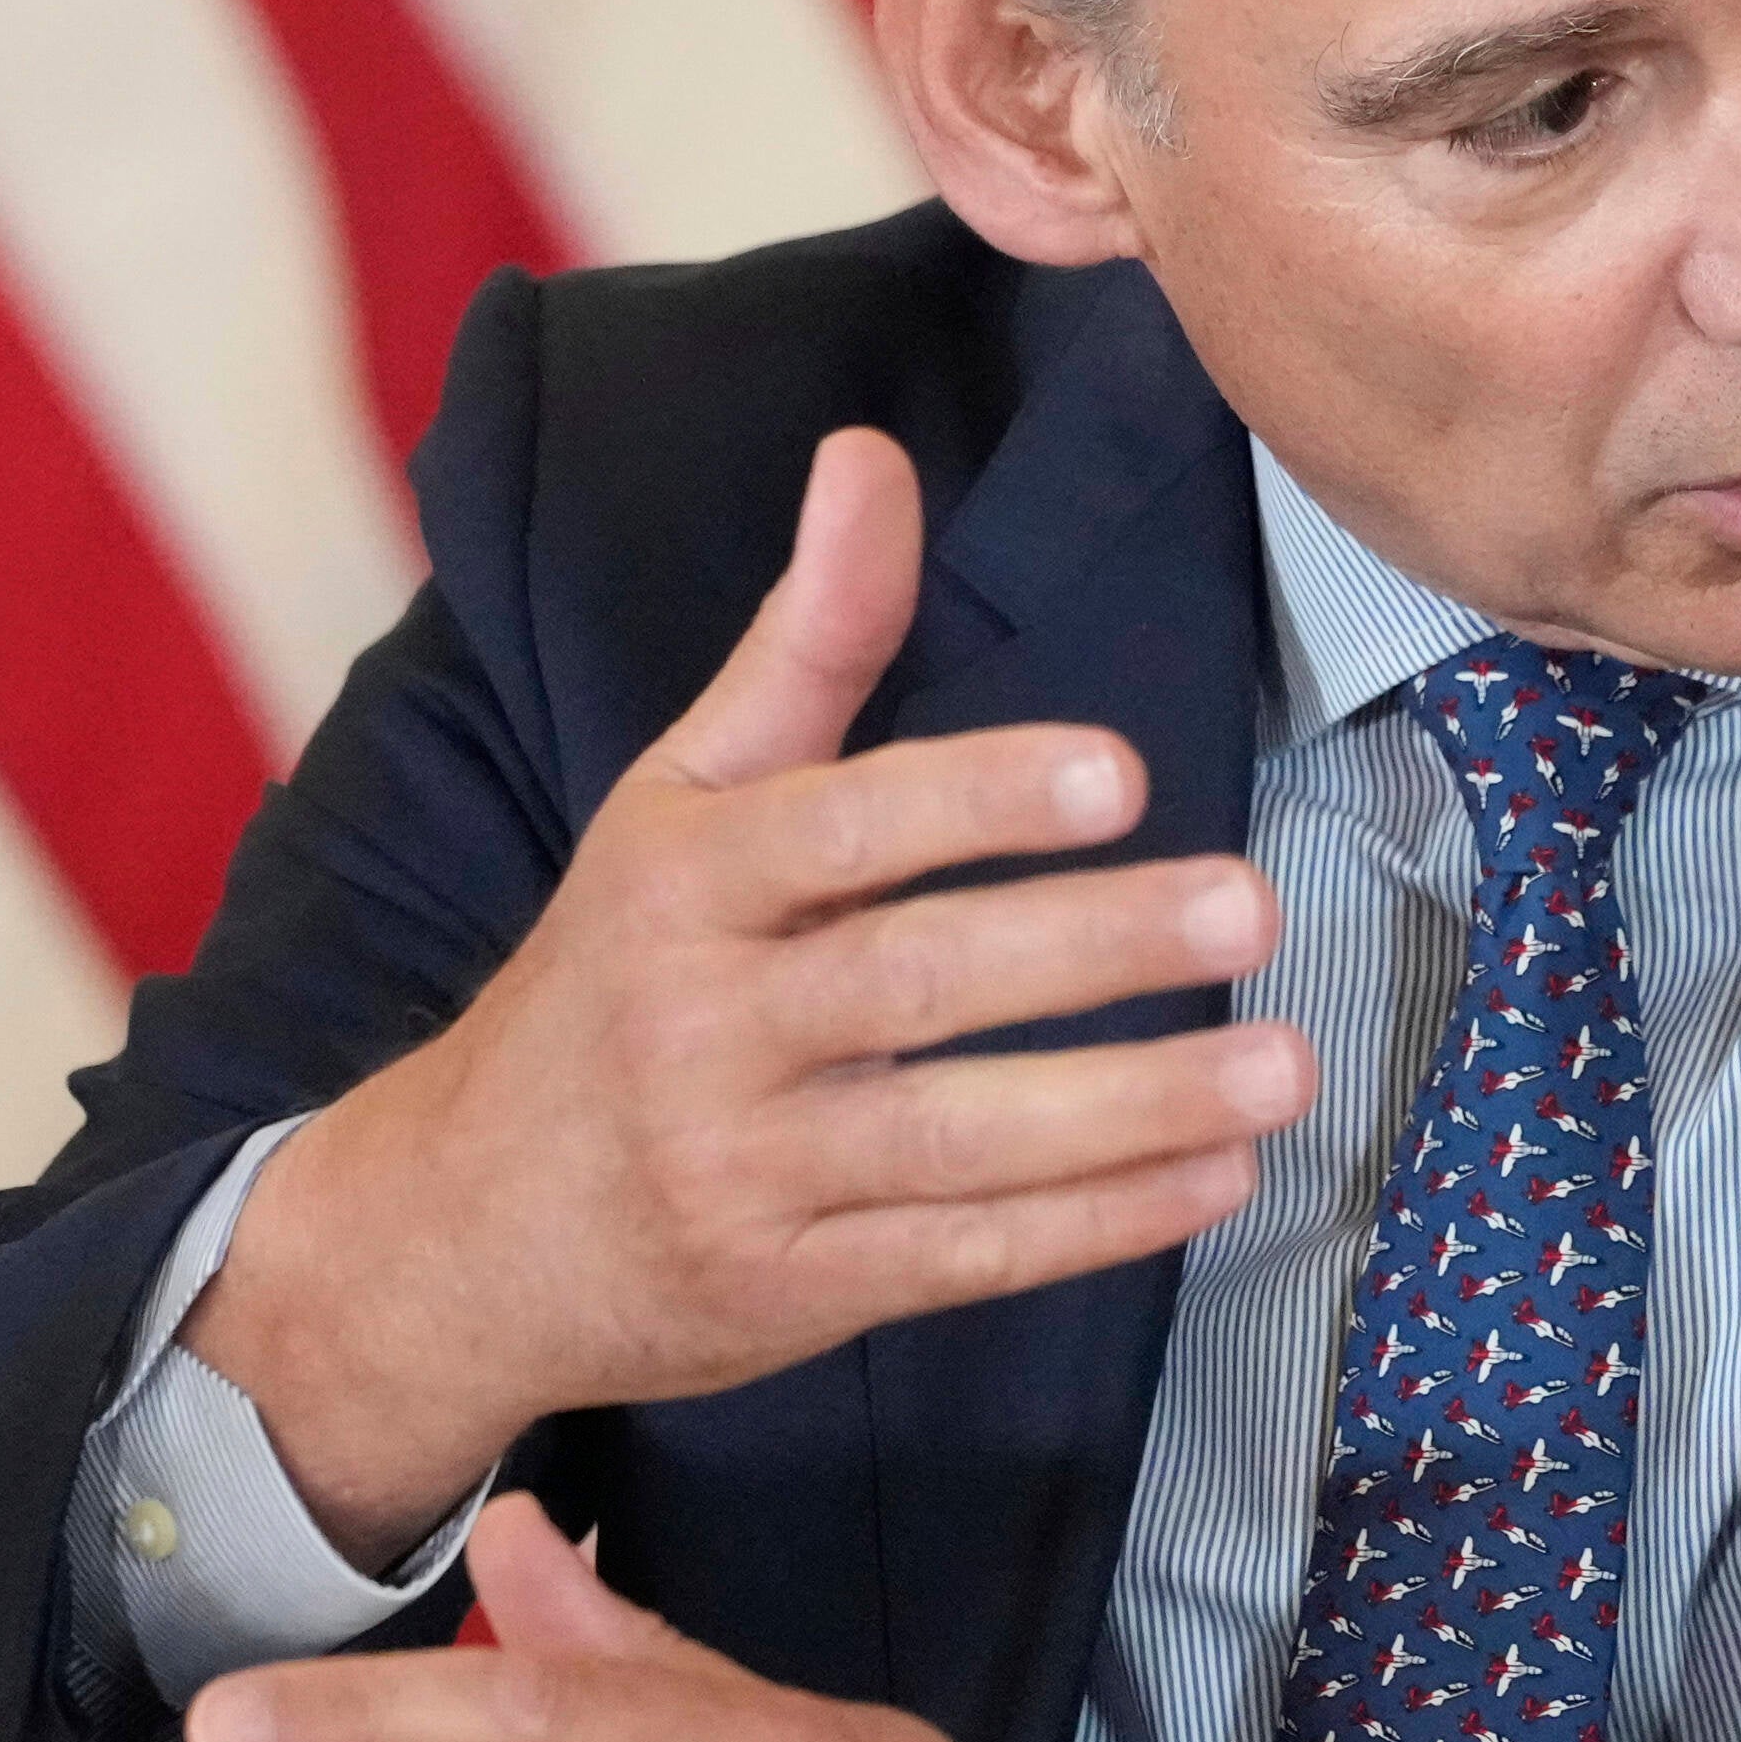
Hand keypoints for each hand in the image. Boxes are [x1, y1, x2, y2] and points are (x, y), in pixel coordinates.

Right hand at [189, 427, 1310, 1559]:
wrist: (454, 1230)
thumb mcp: (679, 802)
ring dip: (1133, 1107)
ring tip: (1286, 1065)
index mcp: (682, 882)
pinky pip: (963, 1257)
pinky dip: (1098, 1225)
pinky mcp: (792, 1287)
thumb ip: (806, 642)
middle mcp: (704, 1022)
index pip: (840, 828)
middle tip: (1251, 908)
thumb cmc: (610, 979)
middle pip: (915, 980)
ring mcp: (745, 1167)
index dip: (979, 797)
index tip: (1124, 772)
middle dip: (1091, 946)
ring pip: (955, 1138)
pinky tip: (1221, 1176)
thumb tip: (869, 454)